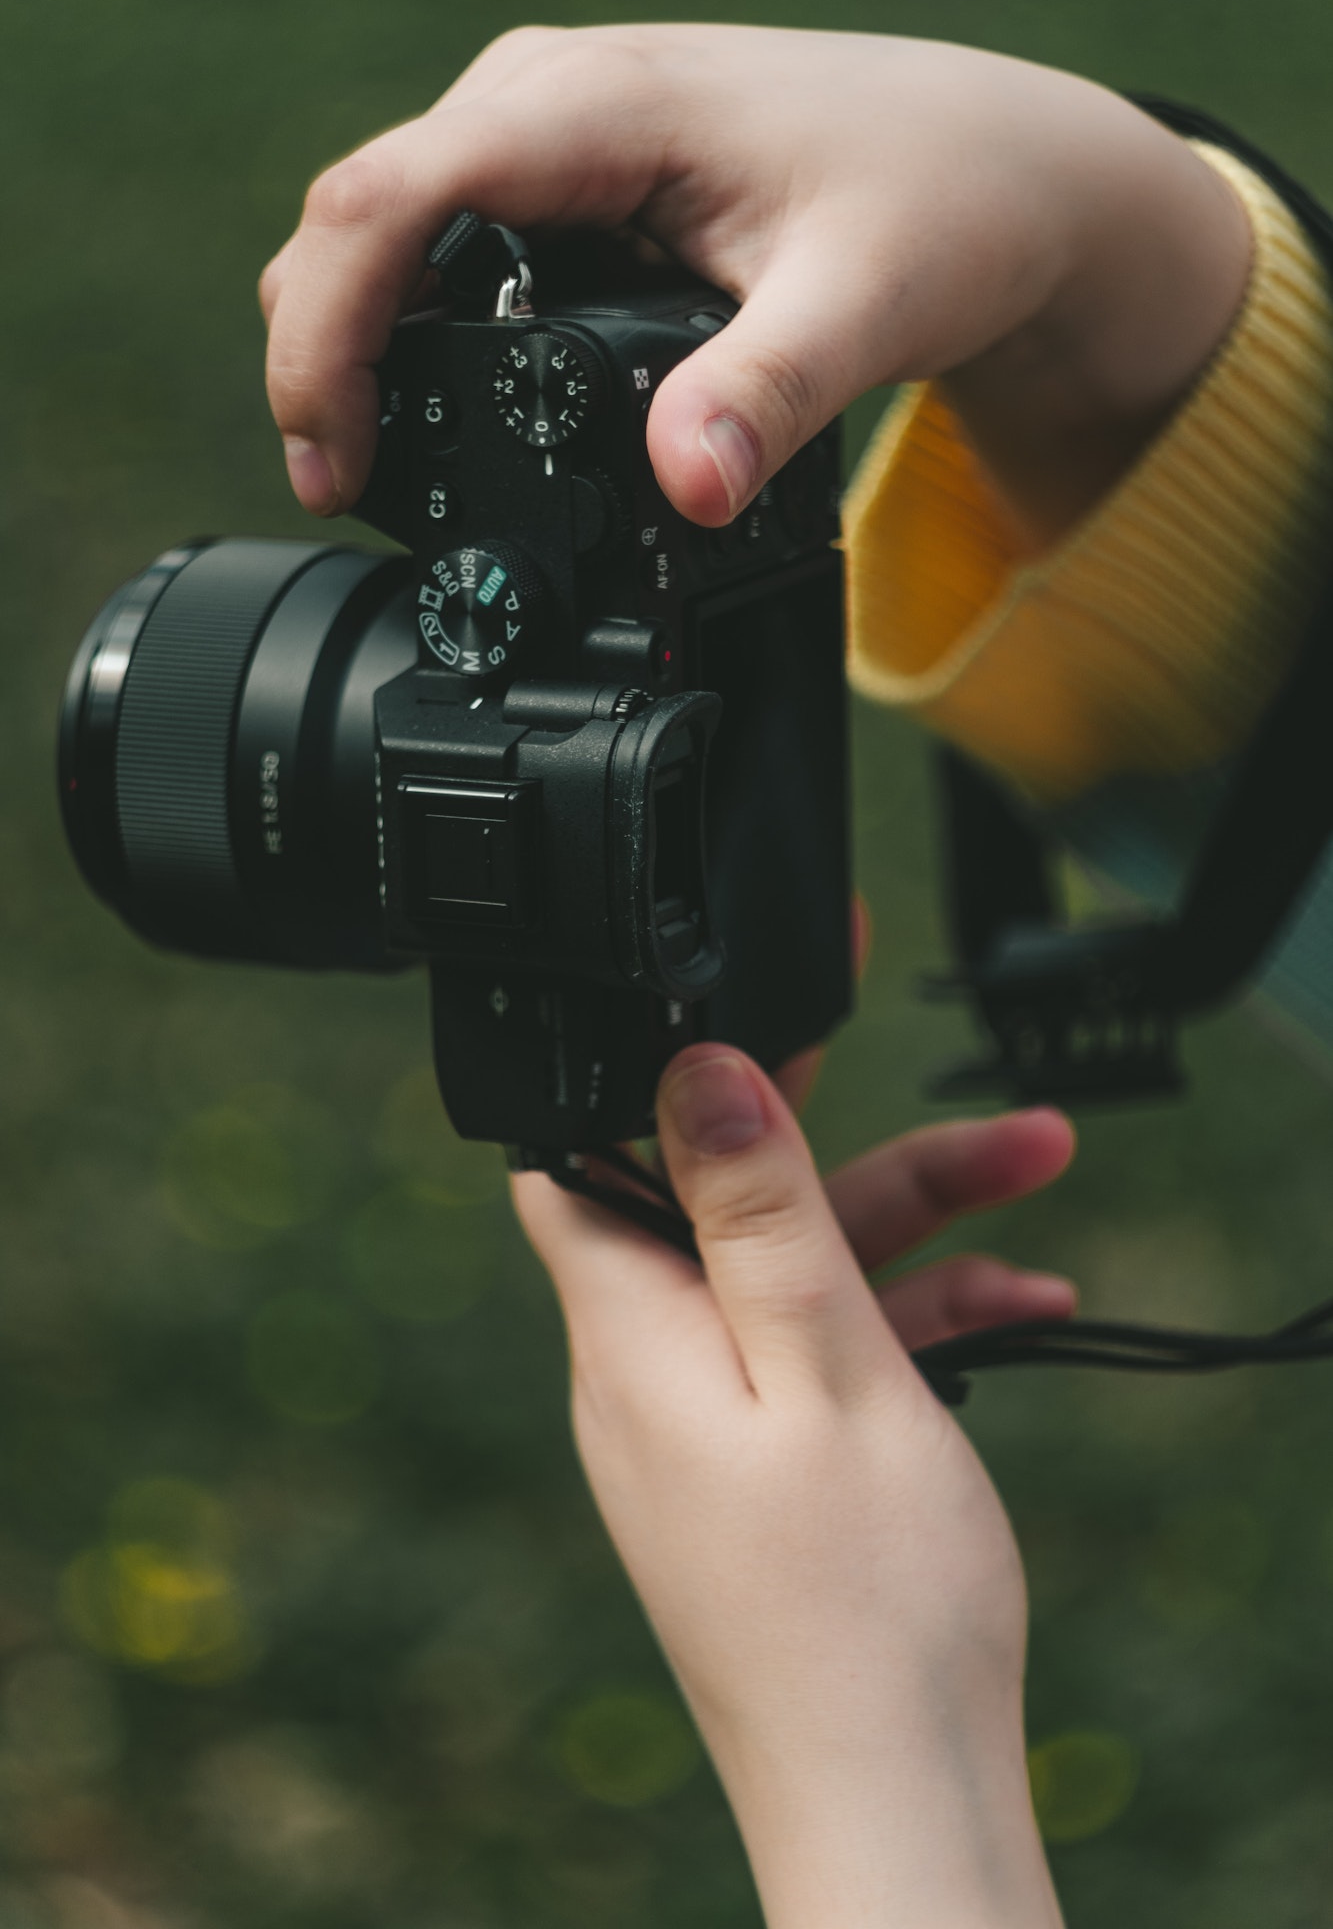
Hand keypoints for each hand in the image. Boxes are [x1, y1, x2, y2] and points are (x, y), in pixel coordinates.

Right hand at [261, 24, 1247, 547]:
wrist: (999, 166)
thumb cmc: (942, 205)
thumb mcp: (866, 305)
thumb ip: (767, 395)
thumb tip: (681, 491)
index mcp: (600, 106)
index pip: (393, 198)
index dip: (329, 333)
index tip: (333, 459)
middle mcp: (550, 99)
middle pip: (358, 214)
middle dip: (324, 355)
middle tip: (348, 495)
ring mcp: (550, 135)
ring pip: (389, 228)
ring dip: (359, 343)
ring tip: (380, 471)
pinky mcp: (566, 182)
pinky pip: (444, 244)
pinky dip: (415, 329)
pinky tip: (444, 413)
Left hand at [513, 1044, 1071, 1928]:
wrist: (893, 1800)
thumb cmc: (865, 1607)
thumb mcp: (827, 1370)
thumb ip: (758, 1213)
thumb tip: (688, 1064)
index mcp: (632, 1334)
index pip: (583, 1151)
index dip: (649, 1064)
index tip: (742, 1003)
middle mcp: (646, 1371)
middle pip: (724, 1201)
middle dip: (847, 1137)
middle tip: (945, 1078)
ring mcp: (702, 1423)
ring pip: (793, 1275)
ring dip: (915, 1220)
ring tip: (1040, 1163)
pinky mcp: (756, 1468)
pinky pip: (818, 1355)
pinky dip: (911, 1318)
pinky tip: (1023, 1308)